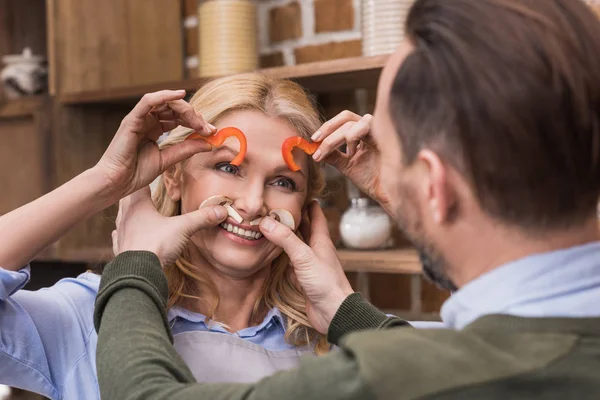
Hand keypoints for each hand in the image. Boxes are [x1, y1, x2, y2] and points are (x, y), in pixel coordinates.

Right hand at [96, 90, 215, 199]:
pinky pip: (148, 101)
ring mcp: (139, 118)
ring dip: (185, 108)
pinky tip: (180, 95)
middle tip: (208, 128)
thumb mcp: (168, 159)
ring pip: (165, 102)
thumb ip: (186, 149)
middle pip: (174, 109)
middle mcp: (147, 120)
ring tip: (198, 120)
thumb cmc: (136, 173)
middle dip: (194, 116)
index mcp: (154, 129)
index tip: (211, 132)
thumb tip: (209, 143)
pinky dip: (164, 96)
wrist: (116, 182)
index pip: (178, 118)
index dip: (196, 122)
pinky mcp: (132, 120)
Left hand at [112, 187, 226, 266]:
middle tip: (143, 191)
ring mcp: (121, 234)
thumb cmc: (156, 245)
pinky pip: (119, 238)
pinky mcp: (119, 250)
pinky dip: (123, 234)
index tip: (151, 173)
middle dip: (136, 195)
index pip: (140, 186)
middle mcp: (125, 217)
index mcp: (138, 206)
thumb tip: (221, 211)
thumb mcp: (183, 228)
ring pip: (121, 217)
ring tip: (134, 211)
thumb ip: (201, 218)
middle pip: (127, 199)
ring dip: (128, 214)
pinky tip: (124, 235)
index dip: (147, 180)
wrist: (137, 273)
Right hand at [259, 201, 353, 333]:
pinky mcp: (303, 277)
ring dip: (286, 236)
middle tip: (276, 206)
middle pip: (305, 228)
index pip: (316, 214)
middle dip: (293, 217)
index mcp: (321, 239)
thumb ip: (286, 239)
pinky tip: (273, 253)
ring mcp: (310, 263)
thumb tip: (265, 221)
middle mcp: (316, 249)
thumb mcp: (304, 257)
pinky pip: (291, 261)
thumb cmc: (325, 283)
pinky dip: (282, 255)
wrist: (333, 312)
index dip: (308, 202)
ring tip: (271, 225)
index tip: (295, 191)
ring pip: (297, 244)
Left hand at [312, 111, 390, 208]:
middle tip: (315, 141)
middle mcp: (371, 129)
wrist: (387, 193)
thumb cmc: (372, 179)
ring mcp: (379, 130)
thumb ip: (333, 155)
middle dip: (328, 129)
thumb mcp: (347, 165)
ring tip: (328, 153)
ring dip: (336, 137)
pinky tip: (351, 152)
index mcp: (363, 133)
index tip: (313, 140)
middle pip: (346, 116)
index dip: (327, 127)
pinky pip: (364, 126)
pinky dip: (352, 137)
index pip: (343, 120)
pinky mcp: (385, 134)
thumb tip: (315, 148)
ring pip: (352, 122)